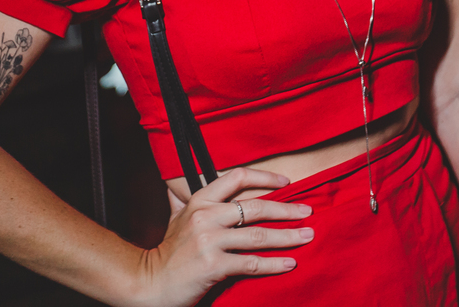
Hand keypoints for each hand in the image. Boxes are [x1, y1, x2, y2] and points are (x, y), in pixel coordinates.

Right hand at [131, 167, 313, 306]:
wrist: (150, 282)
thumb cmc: (168, 251)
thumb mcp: (176, 217)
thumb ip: (185, 199)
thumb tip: (182, 181)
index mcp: (199, 200)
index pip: (237, 177)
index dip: (264, 177)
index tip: (286, 181)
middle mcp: (205, 216)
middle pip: (255, 207)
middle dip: (286, 209)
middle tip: (307, 211)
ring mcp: (209, 241)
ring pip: (259, 235)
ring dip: (288, 236)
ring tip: (307, 235)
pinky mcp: (214, 265)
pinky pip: (252, 263)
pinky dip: (274, 263)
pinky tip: (290, 263)